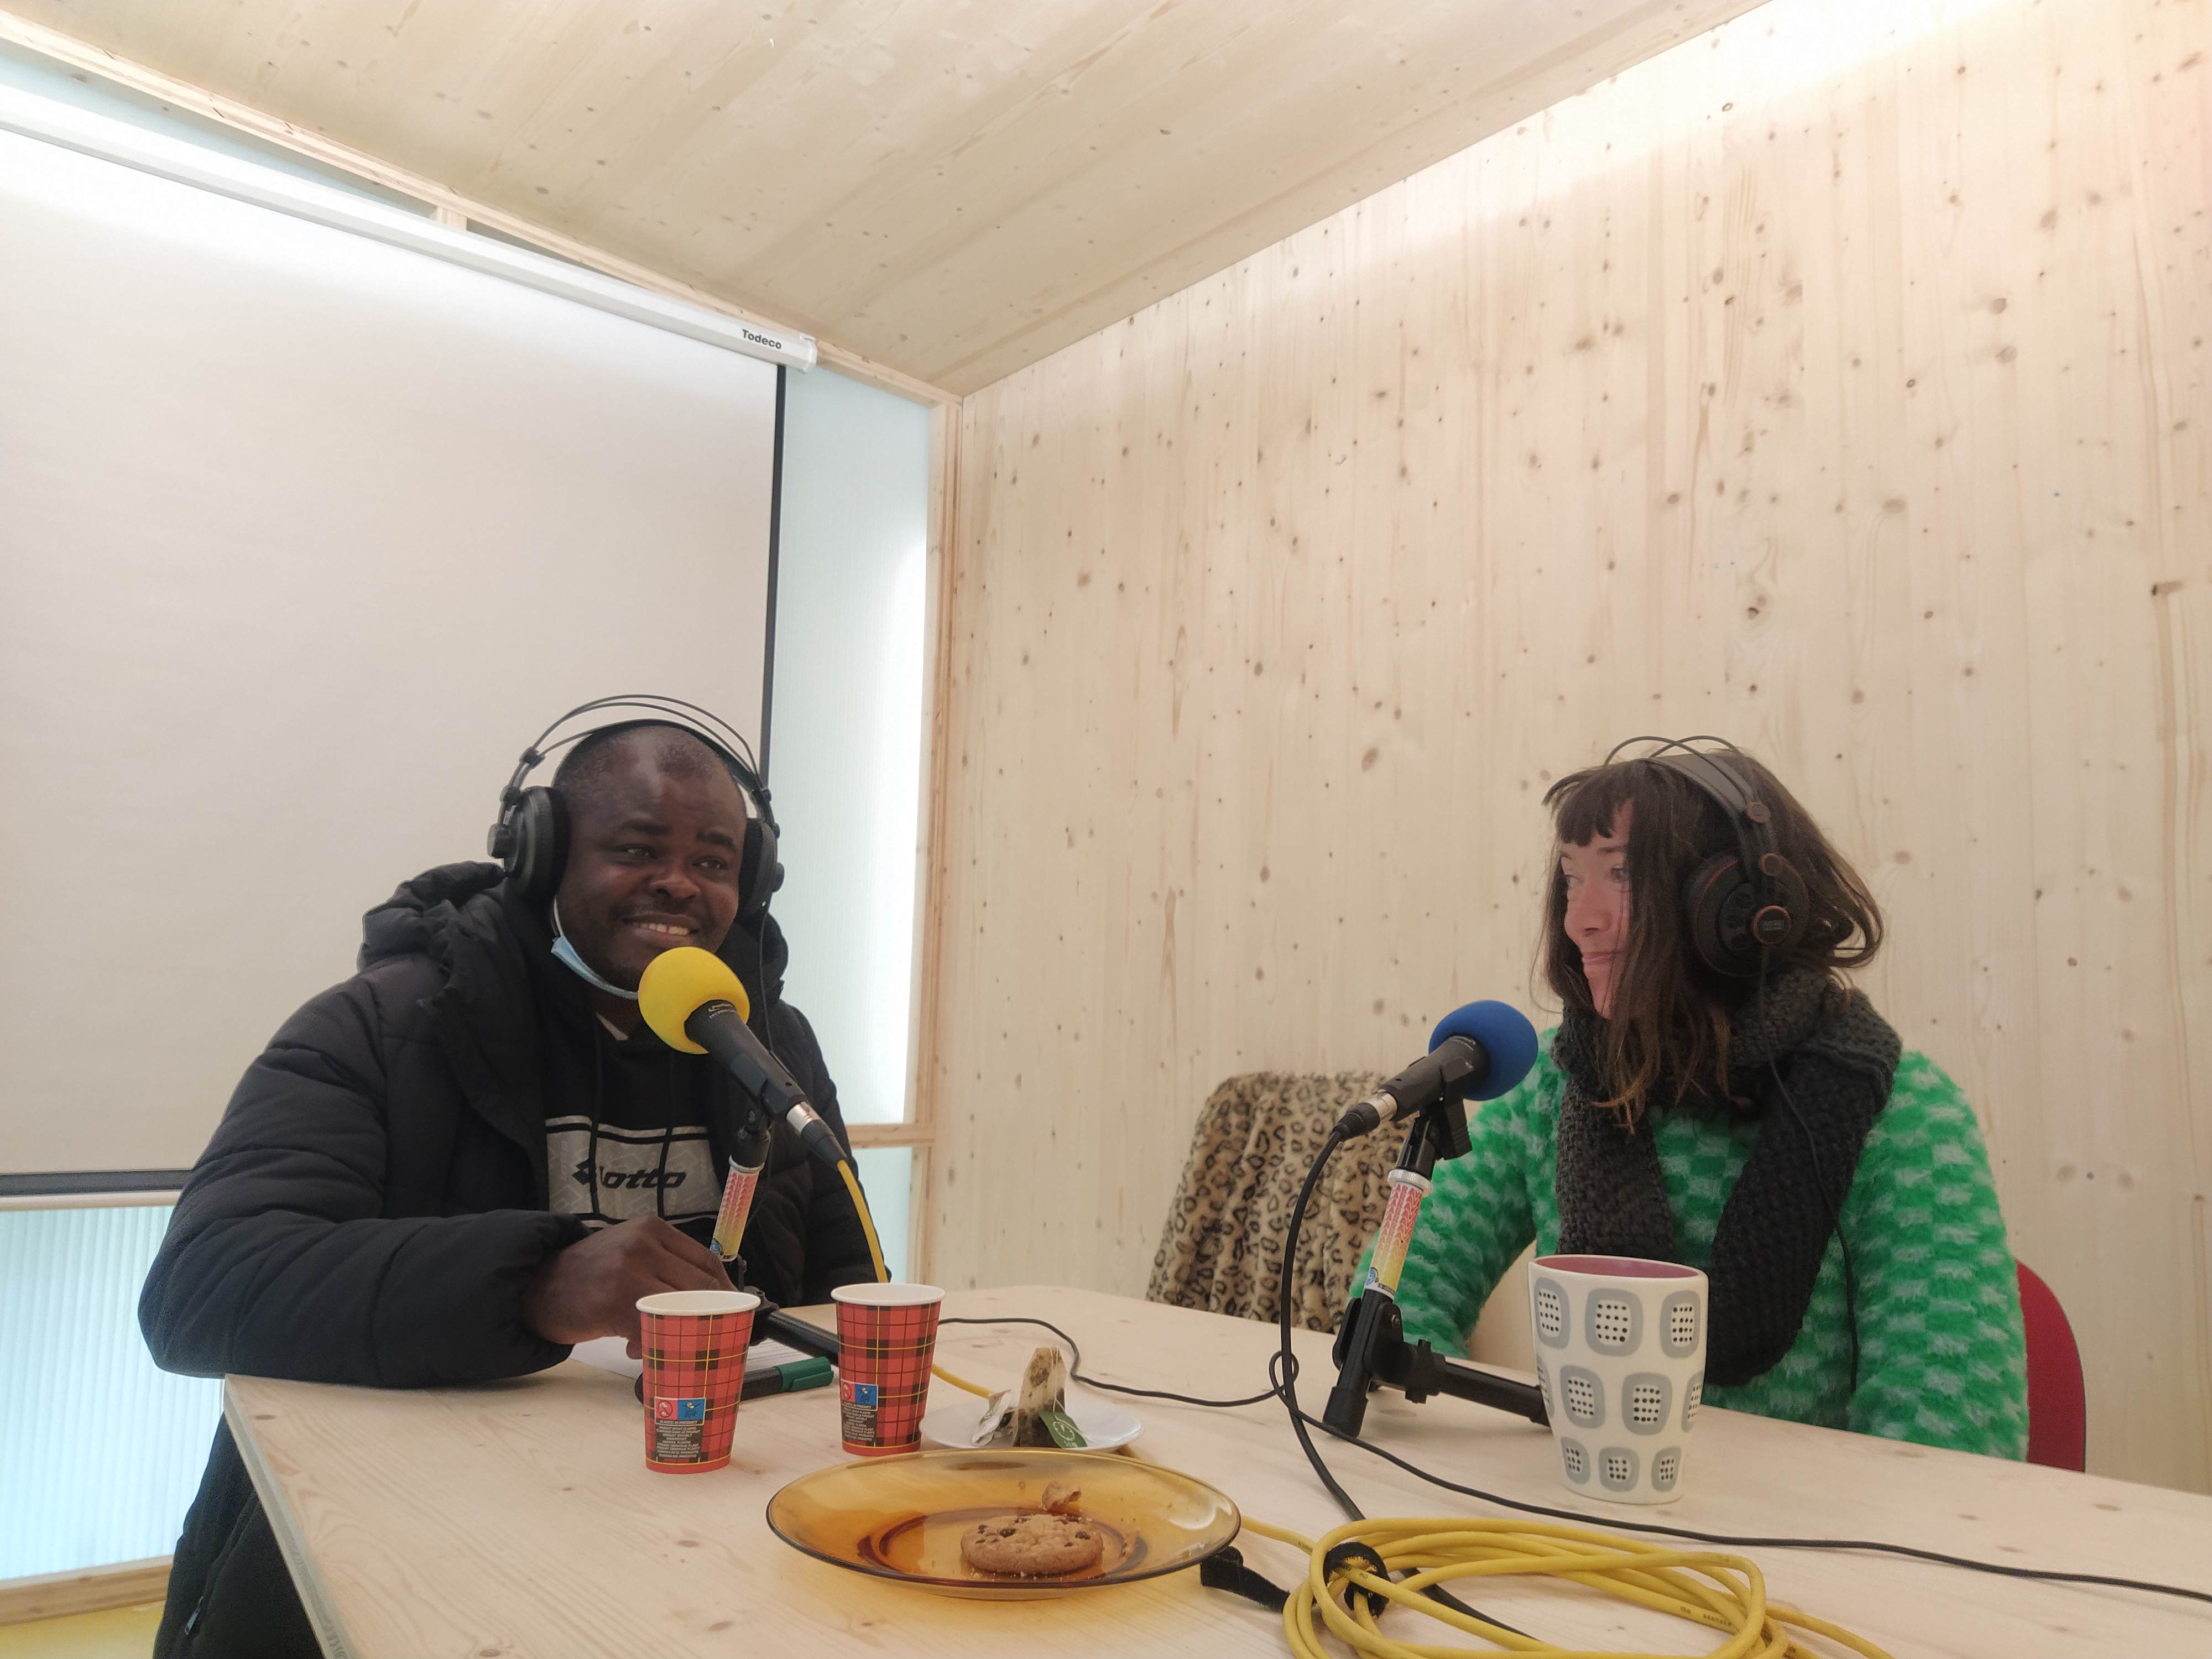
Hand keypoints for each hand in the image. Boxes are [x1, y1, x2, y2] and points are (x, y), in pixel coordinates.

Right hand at [521, 1216, 731, 1347]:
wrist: (538, 1286)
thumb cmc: (591, 1273)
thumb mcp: (630, 1251)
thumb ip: (666, 1263)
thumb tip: (713, 1295)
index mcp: (652, 1229)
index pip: (706, 1259)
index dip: (724, 1289)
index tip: (732, 1309)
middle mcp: (643, 1245)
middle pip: (699, 1286)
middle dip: (709, 1315)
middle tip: (708, 1333)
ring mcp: (628, 1273)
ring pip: (679, 1309)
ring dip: (679, 1332)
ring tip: (663, 1340)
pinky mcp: (615, 1303)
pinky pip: (652, 1330)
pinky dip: (651, 1345)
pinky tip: (635, 1347)